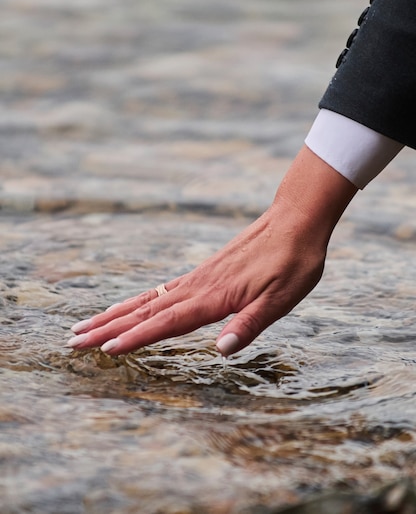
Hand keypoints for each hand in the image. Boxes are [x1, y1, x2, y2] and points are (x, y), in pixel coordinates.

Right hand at [67, 146, 356, 355]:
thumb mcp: (282, 298)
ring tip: (88, 324)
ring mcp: (198, 277)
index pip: (167, 323)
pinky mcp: (203, 272)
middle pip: (145, 310)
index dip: (136, 338)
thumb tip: (221, 350)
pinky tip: (131, 306)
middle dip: (108, 327)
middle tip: (74, 340)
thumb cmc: (294, 261)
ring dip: (115, 313)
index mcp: (214, 297)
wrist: (295, 219)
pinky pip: (161, 290)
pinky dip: (138, 301)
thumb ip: (250, 324)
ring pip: (148, 299)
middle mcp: (198, 286)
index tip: (104, 349)